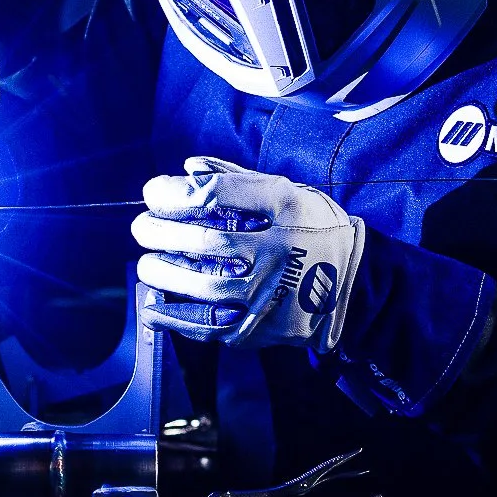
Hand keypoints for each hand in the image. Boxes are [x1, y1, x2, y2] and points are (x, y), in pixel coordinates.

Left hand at [132, 157, 363, 351]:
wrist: (355, 283)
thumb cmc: (312, 229)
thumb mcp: (286, 191)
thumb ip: (236, 180)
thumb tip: (188, 170)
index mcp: (286, 206)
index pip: (218, 194)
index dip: (175, 193)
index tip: (154, 193)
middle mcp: (281, 248)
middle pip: (208, 241)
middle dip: (162, 232)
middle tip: (141, 228)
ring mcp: (274, 292)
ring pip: (206, 286)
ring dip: (164, 274)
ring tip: (147, 266)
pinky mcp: (265, 327)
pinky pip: (211, 326)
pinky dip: (174, 318)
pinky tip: (153, 307)